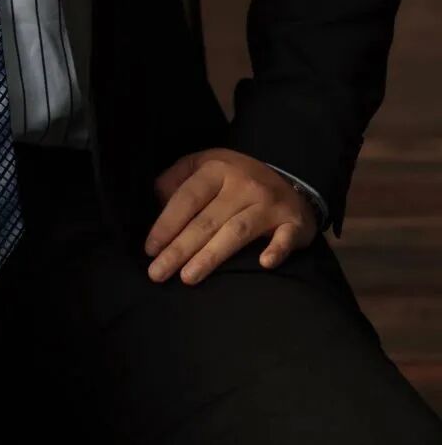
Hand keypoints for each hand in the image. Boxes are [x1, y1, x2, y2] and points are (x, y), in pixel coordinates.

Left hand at [144, 147, 318, 285]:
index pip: (187, 198)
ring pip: (236, 232)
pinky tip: (264, 263)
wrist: (289, 182)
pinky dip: (276, 250)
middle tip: (157, 273)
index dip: (167, 224)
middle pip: (207, 220)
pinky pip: (285, 237)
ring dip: (211, 256)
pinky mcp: (293, 222)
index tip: (150, 248)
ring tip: (187, 277)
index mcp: (217, 169)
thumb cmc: (235, 179)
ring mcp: (269, 203)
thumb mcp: (204, 166)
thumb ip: (177, 179)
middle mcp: (243, 184)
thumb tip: (156, 201)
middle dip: (179, 249)